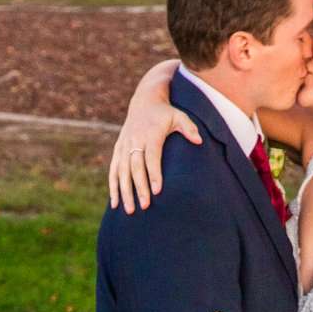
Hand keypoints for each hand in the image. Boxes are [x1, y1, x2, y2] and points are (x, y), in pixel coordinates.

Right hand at [108, 90, 200, 213]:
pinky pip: (113, 170)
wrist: (144, 101)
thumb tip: (199, 141)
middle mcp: (135, 140)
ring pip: (122, 171)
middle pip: (135, 166)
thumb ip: (189, 128)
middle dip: (139, 187)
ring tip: (130, 210)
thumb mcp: (179, 116)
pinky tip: (115, 203)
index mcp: (150, 133)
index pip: (151, 156)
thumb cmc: (165, 113)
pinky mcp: (118, 149)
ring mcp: (124, 145)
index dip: (153, 173)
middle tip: (145, 206)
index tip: (157, 191)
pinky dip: (113, 186)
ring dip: (125, 191)